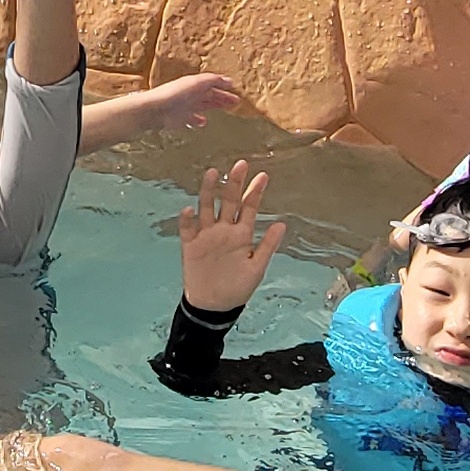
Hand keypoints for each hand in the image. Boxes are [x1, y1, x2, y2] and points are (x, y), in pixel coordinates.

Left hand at [118, 71, 241, 140]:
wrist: (153, 110)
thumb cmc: (172, 95)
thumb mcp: (195, 84)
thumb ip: (212, 81)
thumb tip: (229, 81)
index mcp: (195, 84)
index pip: (213, 84)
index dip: (224, 87)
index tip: (235, 90)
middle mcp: (191, 94)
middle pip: (210, 95)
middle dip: (223, 98)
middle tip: (236, 102)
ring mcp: (185, 107)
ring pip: (203, 106)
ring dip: (214, 107)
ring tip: (224, 110)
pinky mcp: (179, 119)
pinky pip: (192, 119)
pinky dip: (198, 120)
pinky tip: (203, 122)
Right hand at [177, 159, 286, 312]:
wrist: (214, 305)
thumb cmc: (237, 286)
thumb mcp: (257, 267)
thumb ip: (267, 246)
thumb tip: (282, 224)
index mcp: (242, 234)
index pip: (249, 208)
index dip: (255, 192)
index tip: (263, 175)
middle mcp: (224, 230)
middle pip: (228, 201)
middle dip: (234, 183)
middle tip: (241, 165)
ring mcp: (207, 235)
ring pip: (207, 207)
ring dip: (208, 191)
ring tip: (212, 174)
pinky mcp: (191, 245)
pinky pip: (188, 229)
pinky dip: (187, 219)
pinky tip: (188, 210)